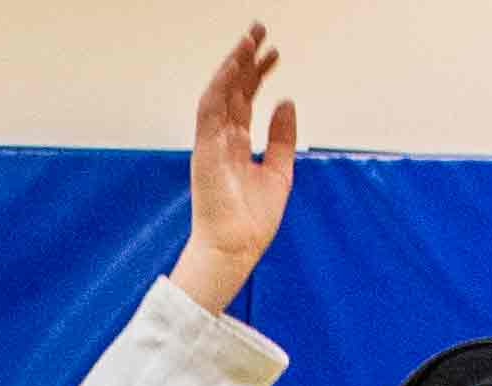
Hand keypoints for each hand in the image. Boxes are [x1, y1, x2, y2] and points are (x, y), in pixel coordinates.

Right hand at [176, 24, 299, 311]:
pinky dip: (220, 87)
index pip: (245, 98)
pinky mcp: (204, 151)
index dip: (258, 73)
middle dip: (245, 58)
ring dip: (232, 64)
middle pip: (232, 89)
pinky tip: (234, 66)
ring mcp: (210, 143)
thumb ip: (282, 138)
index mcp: (236, 143)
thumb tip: (287, 102)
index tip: (274, 52)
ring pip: (219, 93)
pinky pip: (209, 111)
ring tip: (248, 39)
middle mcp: (221, 138)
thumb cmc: (251, 221)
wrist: (235, 249)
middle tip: (259, 29)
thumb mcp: (279, 171)